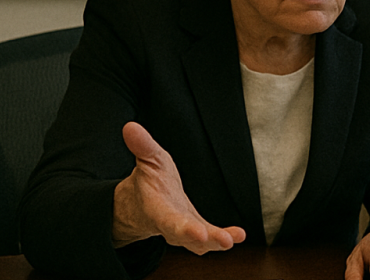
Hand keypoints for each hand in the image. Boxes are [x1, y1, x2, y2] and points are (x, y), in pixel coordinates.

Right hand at [112, 121, 246, 253]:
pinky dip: (225, 238)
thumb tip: (130, 126)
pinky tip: (239, 235)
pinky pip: (210, 239)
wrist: (143, 205)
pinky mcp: (196, 232)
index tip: (199, 233)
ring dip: (217, 241)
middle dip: (205, 239)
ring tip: (236, 237)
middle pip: (186, 236)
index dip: (183, 228)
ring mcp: (184, 232)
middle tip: (225, 241)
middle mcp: (170, 226)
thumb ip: (142, 146)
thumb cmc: (149, 181)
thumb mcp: (147, 159)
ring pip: (200, 243)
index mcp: (157, 209)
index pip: (169, 221)